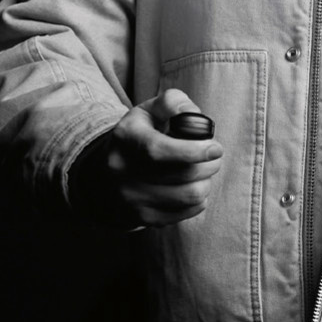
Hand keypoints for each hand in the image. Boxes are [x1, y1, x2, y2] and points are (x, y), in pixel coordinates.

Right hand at [69, 90, 223, 227]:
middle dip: (209, 165)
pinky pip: (186, 213)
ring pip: (189, 196)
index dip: (194, 150)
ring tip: (202, 173)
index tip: (215, 148)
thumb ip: (173, 103)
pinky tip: (190, 187)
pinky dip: (197, 200)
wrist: (106, 173)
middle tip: (213, 158)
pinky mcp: (142, 218)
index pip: (159, 149)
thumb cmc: (139, 136)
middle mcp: (122, 169)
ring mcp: (130, 197)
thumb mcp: (149, 111)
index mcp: (125, 137)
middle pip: (182, 174)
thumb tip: (195, 116)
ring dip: (205, 183)